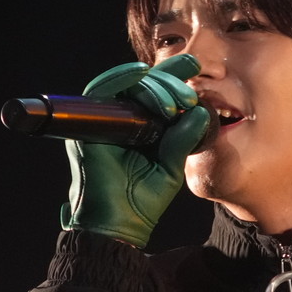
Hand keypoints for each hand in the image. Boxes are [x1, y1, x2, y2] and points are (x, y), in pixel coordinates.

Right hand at [58, 54, 210, 247]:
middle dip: (169, 79)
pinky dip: (121, 78)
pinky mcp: (90, 125)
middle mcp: (122, 122)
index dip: (174, 77)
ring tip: (177, 97)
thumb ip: (183, 139)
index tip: (196, 66)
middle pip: (143, 85)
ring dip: (153, 84)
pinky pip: (103, 91)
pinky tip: (141, 73)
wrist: (119, 224)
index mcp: (142, 129)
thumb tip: (201, 112)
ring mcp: (105, 122)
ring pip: (127, 85)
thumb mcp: (171, 166)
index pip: (156, 94)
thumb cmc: (143, 201)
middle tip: (190, 89)